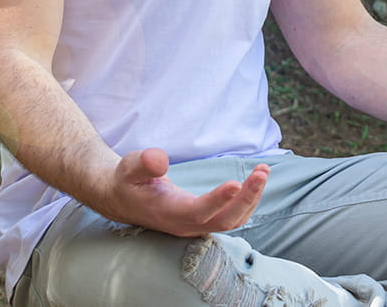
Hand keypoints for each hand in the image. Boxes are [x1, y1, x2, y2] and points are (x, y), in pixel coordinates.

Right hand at [106, 148, 269, 236]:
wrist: (123, 199)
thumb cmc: (128, 180)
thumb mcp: (129, 166)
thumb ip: (144, 163)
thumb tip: (160, 160)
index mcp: (168, 213)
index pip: (198, 212)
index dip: (217, 201)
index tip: (235, 183)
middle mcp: (186, 225)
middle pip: (224, 221)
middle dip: (247, 198)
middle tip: (262, 171)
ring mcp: (196, 225)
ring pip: (232, 221)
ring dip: (251, 199)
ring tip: (263, 172)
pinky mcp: (203, 220)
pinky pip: (231, 217)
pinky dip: (247, 202)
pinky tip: (254, 183)